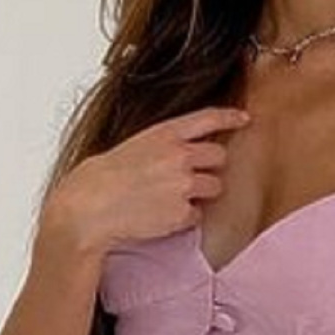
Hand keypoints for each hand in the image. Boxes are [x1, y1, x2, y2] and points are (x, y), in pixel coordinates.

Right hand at [51, 105, 251, 254]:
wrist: (89, 206)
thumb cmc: (105, 176)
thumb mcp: (137, 144)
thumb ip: (167, 143)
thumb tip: (191, 149)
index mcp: (166, 133)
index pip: (209, 118)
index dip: (230, 117)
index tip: (244, 118)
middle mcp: (180, 156)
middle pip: (220, 157)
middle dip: (211, 166)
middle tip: (190, 176)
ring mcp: (183, 185)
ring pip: (215, 187)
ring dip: (201, 193)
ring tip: (171, 197)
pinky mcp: (182, 213)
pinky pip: (197, 215)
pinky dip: (184, 217)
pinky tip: (160, 214)